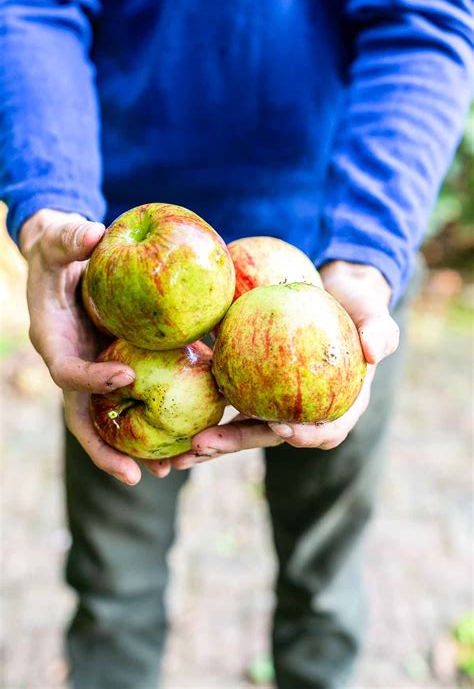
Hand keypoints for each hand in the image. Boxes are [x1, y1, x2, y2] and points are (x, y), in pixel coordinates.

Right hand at [20, 209, 144, 484]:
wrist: (69, 261)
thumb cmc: (64, 249)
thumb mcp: (64, 238)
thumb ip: (73, 237)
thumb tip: (95, 233)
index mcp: (55, 341)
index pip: (68, 371)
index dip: (93, 380)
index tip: (126, 379)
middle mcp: (74, 365)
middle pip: (85, 419)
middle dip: (107, 450)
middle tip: (137, 475)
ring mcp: (95, 373)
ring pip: (111, 422)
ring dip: (136, 451)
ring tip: (169, 473)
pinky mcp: (116, 370)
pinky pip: (135, 402)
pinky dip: (157, 420)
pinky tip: (189, 436)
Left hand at [158, 261, 398, 475]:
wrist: (328, 294)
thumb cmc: (354, 304)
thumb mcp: (372, 309)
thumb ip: (380, 328)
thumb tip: (376, 350)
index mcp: (340, 403)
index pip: (327, 428)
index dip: (307, 435)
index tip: (283, 428)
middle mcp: (305, 411)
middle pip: (273, 435)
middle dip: (238, 444)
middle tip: (204, 444)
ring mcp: (275, 403)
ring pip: (243, 428)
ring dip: (213, 441)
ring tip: (179, 450)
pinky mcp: (252, 389)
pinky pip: (227, 404)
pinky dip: (203, 414)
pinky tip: (175, 422)